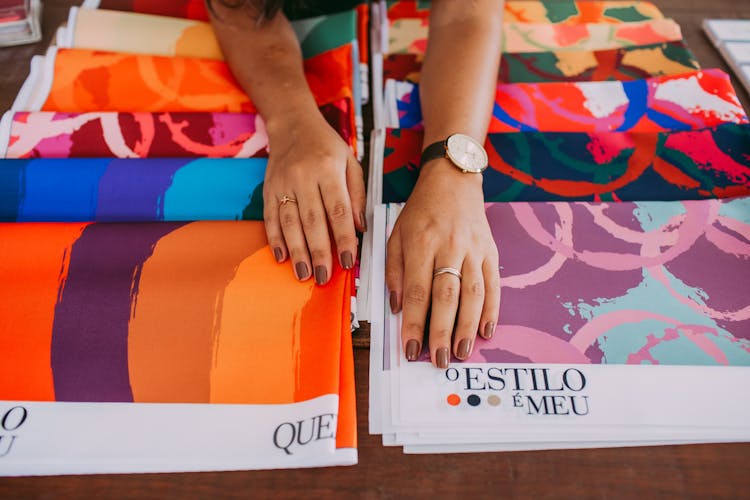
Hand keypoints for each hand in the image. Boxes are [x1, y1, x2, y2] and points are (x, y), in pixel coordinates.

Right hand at [262, 109, 365, 283]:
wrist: (292, 123)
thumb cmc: (326, 145)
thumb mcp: (350, 162)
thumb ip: (357, 195)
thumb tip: (360, 228)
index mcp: (328, 169)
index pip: (338, 210)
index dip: (343, 238)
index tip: (348, 261)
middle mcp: (304, 176)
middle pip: (312, 220)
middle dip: (319, 252)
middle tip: (324, 277)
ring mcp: (283, 183)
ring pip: (289, 222)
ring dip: (296, 251)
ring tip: (304, 274)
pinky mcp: (268, 188)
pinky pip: (270, 217)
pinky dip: (275, 239)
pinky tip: (281, 257)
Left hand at [386, 159, 499, 367]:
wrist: (453, 180)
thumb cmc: (420, 211)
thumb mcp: (395, 234)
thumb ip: (394, 271)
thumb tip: (399, 307)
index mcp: (420, 244)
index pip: (417, 291)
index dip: (414, 323)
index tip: (411, 349)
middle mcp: (449, 247)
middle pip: (446, 296)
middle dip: (442, 332)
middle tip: (439, 360)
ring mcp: (473, 249)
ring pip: (473, 294)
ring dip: (468, 327)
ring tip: (462, 352)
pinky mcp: (491, 250)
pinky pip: (494, 284)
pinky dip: (492, 310)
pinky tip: (486, 331)